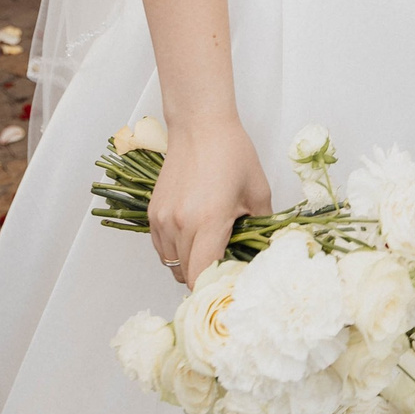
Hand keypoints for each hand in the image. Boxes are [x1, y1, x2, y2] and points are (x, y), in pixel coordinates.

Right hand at [147, 112, 272, 284]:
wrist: (200, 126)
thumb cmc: (231, 154)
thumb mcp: (258, 193)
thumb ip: (261, 228)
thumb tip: (261, 254)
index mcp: (208, 221)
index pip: (202, 276)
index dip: (215, 287)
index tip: (230, 284)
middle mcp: (179, 224)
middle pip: (186, 275)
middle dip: (206, 278)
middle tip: (226, 267)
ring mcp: (162, 219)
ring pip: (172, 264)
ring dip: (190, 265)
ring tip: (210, 250)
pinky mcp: (153, 213)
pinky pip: (162, 248)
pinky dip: (176, 251)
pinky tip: (194, 238)